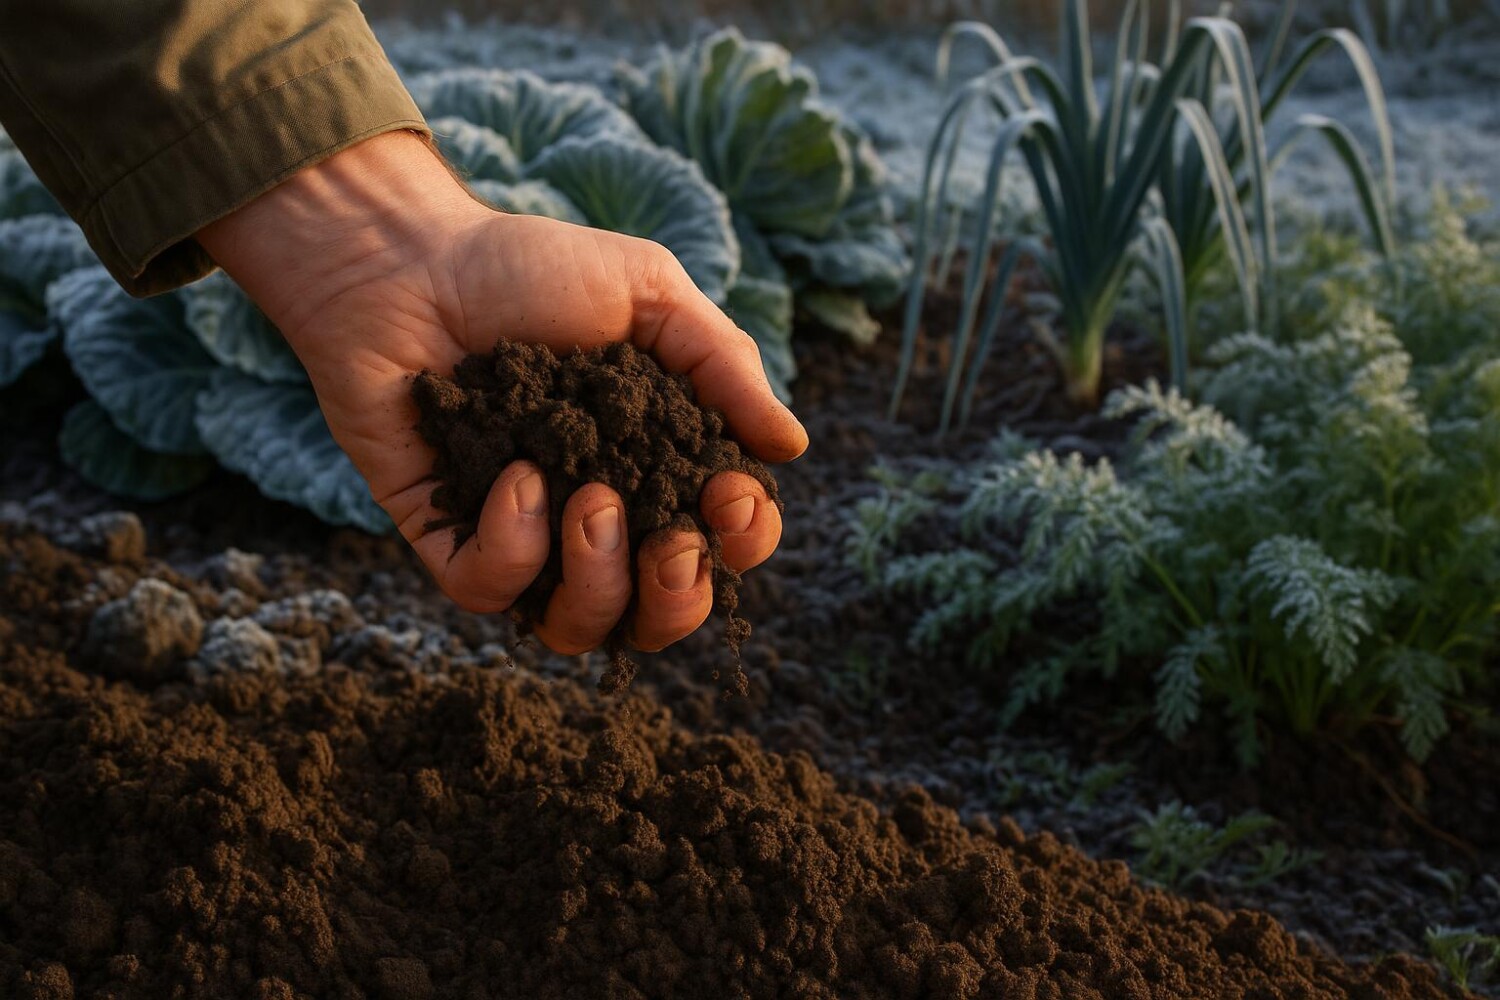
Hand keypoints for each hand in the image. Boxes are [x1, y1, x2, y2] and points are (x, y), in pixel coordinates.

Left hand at [197, 131, 807, 652]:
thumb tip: (791, 448)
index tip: (730, 495)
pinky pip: (491, 592)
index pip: (720, 543)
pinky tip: (516, 479)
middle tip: (669, 537)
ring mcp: (521, 534)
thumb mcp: (649, 294)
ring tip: (589, 502)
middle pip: (658, 615)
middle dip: (678, 595)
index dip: (742, 542)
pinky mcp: (448, 535)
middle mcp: (595, 516)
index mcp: (654, 466)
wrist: (406, 256)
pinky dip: (514, 548)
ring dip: (600, 581)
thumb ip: (723, 366)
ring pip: (579, 628)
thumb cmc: (530, 267)